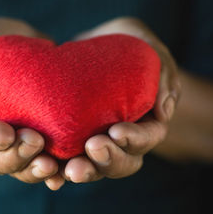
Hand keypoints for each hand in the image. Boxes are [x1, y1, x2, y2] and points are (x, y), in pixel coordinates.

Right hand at [0, 17, 64, 189]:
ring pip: (24, 167)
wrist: (24, 45)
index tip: (6, 134)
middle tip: (36, 141)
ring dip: (36, 169)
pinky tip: (68, 169)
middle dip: (16, 156)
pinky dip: (59, 169)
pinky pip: (50, 161)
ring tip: (52, 165)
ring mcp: (20, 141)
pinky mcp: (46, 140)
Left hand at [61, 17, 181, 182]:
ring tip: (69, 169)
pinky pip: (66, 161)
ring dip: (84, 170)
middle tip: (92, 147)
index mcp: (147, 119)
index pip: (148, 137)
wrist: (92, 44)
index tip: (116, 131)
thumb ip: (163, 72)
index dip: (135, 139)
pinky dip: (59, 171)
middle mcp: (123, 138)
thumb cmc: (127, 41)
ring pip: (95, 167)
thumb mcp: (148, 45)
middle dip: (109, 160)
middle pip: (123, 162)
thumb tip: (164, 113)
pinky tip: (49, 172)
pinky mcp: (72, 139)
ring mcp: (97, 140)